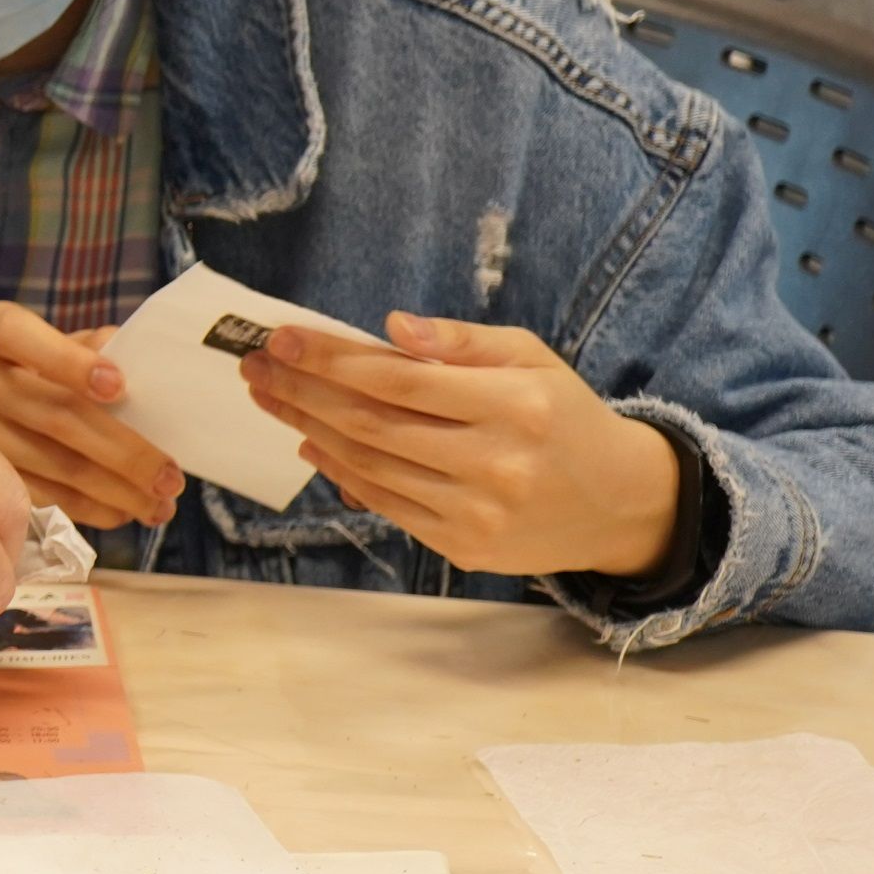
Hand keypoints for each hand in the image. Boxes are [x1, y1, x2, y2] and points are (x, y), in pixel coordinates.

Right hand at [0, 300, 183, 528]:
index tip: (120, 387)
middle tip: (170, 477)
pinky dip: (88, 508)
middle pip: (52, 414)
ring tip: (159, 504)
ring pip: (52, 464)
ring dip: (115, 490)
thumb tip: (138, 371)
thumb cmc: (35, 364)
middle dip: (122, 451)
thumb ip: (92, 347)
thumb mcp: (56, 341)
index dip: (69, 362)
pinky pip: (40, 496)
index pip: (19, 336)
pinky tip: (122, 512)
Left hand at [240, 314, 682, 578]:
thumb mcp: (532, 358)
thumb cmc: (565, 417)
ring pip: (369, 466)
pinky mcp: (464, 547)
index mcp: (515, 405)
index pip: (399, 379)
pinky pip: (386, 505)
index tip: (281, 338)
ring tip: (272, 396)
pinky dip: (341, 472)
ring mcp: (477, 513)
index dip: (332, 359)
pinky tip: (310, 441)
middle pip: (372, 423)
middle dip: (302, 390)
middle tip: (255, 365)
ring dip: (308, 427)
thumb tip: (390, 327)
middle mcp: (495, 463)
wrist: (618, 504)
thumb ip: (462, 341)